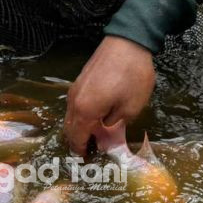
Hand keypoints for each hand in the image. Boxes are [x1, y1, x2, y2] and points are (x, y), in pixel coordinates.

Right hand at [64, 36, 155, 154]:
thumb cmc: (132, 76)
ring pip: (71, 117)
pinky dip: (80, 117)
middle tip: (89, 152)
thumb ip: (115, 127)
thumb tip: (106, 140)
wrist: (129, 41)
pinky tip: (94, 118)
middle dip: (77, 143)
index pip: (77, 139)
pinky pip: (75, 105)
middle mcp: (74, 101)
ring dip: (79, 129)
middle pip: (69, 129)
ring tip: (94, 137)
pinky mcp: (80, 81)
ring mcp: (75, 89)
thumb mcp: (130, 108)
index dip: (81, 152)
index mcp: (85, 111)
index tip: (87, 162)